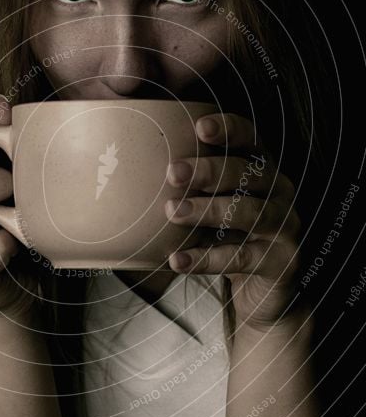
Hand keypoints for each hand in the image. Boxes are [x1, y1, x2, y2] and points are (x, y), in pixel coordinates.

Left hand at [164, 112, 300, 328]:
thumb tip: (131, 169)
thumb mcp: (214, 205)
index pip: (251, 140)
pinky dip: (207, 259)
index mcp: (262, 169)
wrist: (265, 288)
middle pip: (248, 173)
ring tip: (173, 212)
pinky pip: (241, 258)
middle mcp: (278, 192)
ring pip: (249, 213)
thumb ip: (190, 185)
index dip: (229, 130)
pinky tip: (178, 260)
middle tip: (173, 173)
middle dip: (210, 170)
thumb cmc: (230, 235)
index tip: (200, 128)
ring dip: (208, 211)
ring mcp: (283, 227)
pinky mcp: (280, 262)